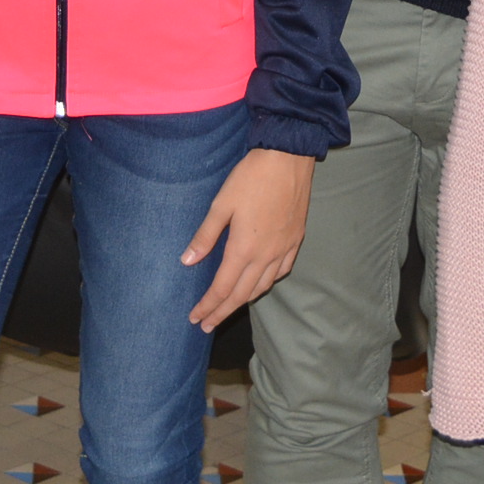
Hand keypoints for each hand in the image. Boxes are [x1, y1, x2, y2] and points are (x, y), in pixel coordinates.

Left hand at [183, 148, 313, 330]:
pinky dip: (267, 283)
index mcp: (244, 249)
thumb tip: (187, 262)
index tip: (195, 318)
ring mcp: (284, 249)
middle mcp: (266, 255)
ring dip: (244, 300)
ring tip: (229, 307)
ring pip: (263, 286)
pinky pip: (282, 271)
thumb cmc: (251, 177)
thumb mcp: (221, 204)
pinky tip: (261, 282)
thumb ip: (205, 236)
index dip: (208, 306)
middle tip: (206, 325)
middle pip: (242, 294)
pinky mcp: (296, 239)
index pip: (222, 288)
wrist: (288, 158)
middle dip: (222, 312)